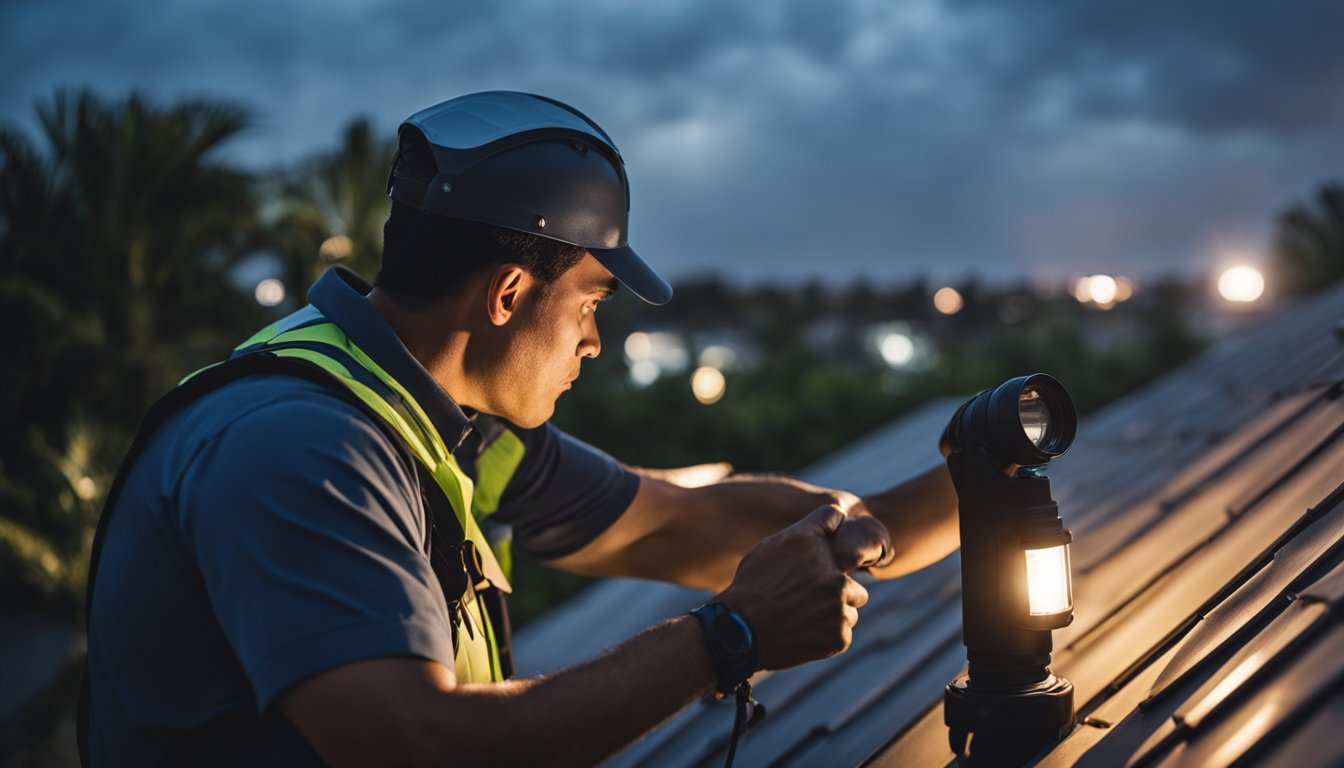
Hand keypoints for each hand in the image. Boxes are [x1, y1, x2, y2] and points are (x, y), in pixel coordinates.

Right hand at [717, 506, 888, 670]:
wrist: (739, 631)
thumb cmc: (751, 588)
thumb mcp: (768, 548)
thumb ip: (803, 535)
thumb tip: (831, 523)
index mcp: (808, 541)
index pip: (834, 515)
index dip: (831, 527)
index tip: (826, 537)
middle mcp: (829, 568)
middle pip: (854, 562)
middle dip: (838, 574)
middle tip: (811, 589)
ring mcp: (838, 602)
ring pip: (852, 601)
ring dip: (835, 608)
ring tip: (803, 614)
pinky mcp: (840, 633)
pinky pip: (844, 630)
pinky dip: (828, 634)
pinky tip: (803, 633)